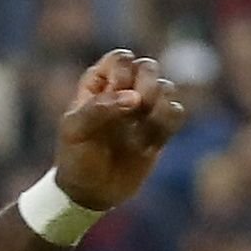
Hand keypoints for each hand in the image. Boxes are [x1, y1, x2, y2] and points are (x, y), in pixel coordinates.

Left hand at [52, 50, 191, 210]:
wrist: (90, 192)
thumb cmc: (75, 156)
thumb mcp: (75, 130)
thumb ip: (101, 108)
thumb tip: (137, 99)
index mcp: (99, 84)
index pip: (121, 59)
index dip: (122, 73)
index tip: (113, 93)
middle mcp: (123, 92)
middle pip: (148, 67)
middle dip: (147, 83)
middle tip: (138, 106)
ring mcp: (142, 111)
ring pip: (166, 88)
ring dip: (160, 103)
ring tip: (144, 124)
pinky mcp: (158, 132)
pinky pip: (176, 114)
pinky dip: (169, 122)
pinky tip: (151, 141)